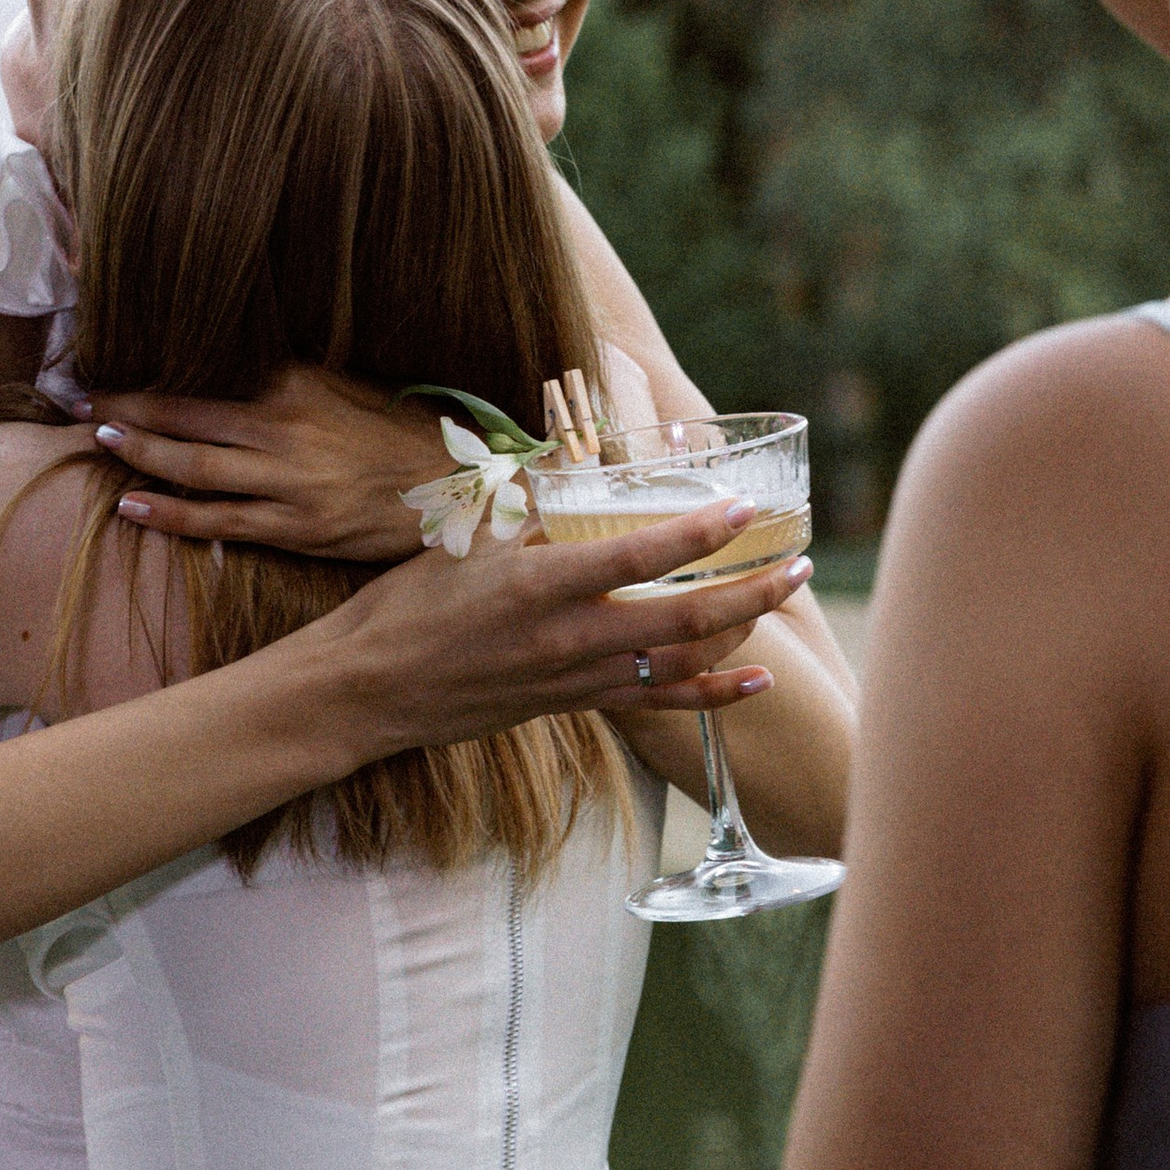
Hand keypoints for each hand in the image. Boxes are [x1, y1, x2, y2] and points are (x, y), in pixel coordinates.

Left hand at [78, 368, 448, 562]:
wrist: (452, 489)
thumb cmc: (396, 434)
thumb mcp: (343, 386)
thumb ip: (286, 379)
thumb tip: (227, 369)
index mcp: (294, 384)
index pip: (205, 377)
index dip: (149, 378)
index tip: (107, 370)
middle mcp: (284, 428)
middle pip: (186, 419)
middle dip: (127, 410)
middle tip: (79, 401)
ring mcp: (288, 482)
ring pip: (194, 469)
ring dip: (139, 455)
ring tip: (100, 441)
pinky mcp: (296, 528)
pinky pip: (220, 522)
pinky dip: (172, 513)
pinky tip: (133, 505)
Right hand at [332, 497, 810, 756]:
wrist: (369, 691)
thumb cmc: (408, 607)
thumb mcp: (466, 542)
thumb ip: (532, 509)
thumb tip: (574, 465)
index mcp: (539, 585)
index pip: (636, 557)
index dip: (697, 532)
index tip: (741, 508)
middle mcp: (568, 638)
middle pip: (684, 619)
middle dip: (751, 589)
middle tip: (800, 562)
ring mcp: (576, 679)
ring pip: (682, 663)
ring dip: (741, 629)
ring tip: (784, 594)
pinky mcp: (575, 705)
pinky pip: (660, 703)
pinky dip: (714, 693)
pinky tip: (756, 679)